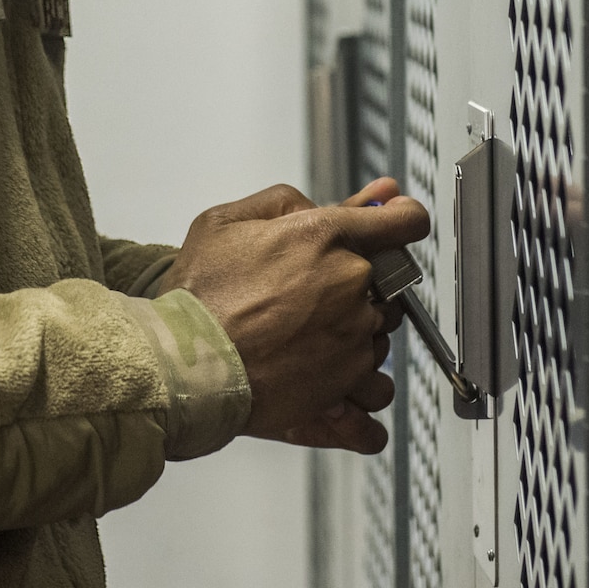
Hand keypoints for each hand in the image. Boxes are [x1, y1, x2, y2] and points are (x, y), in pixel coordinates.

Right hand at [158, 181, 427, 453]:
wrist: (184, 364)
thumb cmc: (197, 297)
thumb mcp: (222, 223)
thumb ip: (281, 204)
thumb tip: (319, 206)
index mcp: (324, 235)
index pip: (404, 221)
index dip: (401, 222)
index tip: (397, 228)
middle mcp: (349, 282)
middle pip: (389, 279)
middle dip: (358, 283)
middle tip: (311, 296)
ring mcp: (354, 334)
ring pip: (381, 329)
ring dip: (356, 330)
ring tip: (306, 339)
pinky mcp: (350, 380)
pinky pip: (378, 383)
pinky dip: (358, 383)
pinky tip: (331, 380)